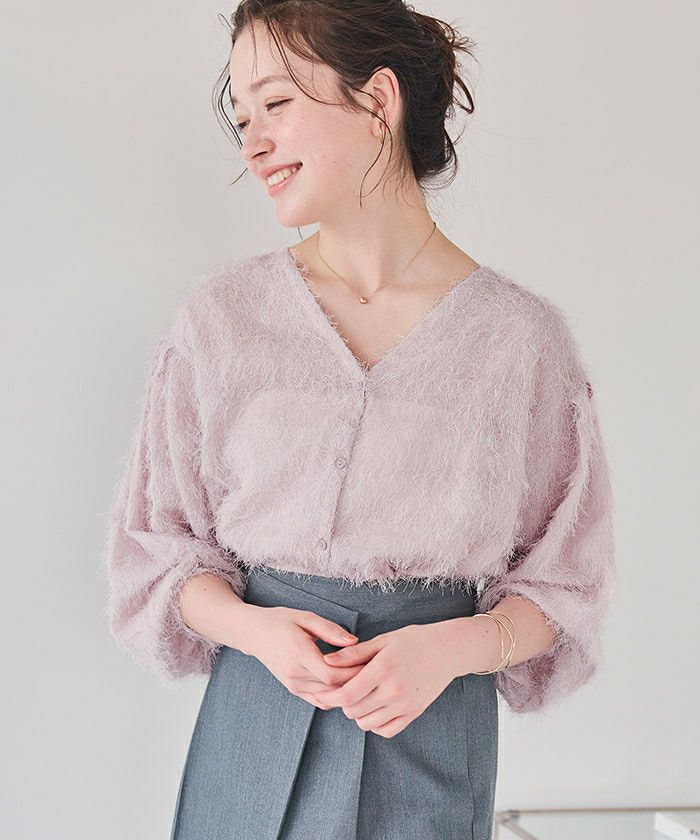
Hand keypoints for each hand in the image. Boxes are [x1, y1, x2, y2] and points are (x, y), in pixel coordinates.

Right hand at [246, 605, 364, 708]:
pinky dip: (336, 697)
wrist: (254, 634)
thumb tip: (355, 642)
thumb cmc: (281, 621)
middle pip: (332, 688)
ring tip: (367, 680)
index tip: (371, 662)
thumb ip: (330, 630)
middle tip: (376, 672)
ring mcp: (293, 685)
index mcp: (298, 653)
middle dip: (356, 683)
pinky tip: (350, 687)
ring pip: (328, 698)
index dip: (353, 672)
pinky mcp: (294, 691)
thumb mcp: (306, 617)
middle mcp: (294, 674)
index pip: (331, 674)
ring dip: (348, 691)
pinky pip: (320, 701)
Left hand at [312, 623, 456, 737]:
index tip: (319, 694)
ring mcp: (405, 705)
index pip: (347, 694)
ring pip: (367, 723)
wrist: (448, 651)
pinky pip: (386, 730)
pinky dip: (375, 724)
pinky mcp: (413, 714)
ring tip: (359, 697)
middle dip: (342, 703)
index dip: (329, 697)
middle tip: (343, 689)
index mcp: (383, 669)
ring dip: (357, 713)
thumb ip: (354, 653)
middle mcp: (394, 690)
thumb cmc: (413, 640)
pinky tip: (374, 708)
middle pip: (353, 711)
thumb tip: (326, 660)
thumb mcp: (383, 640)